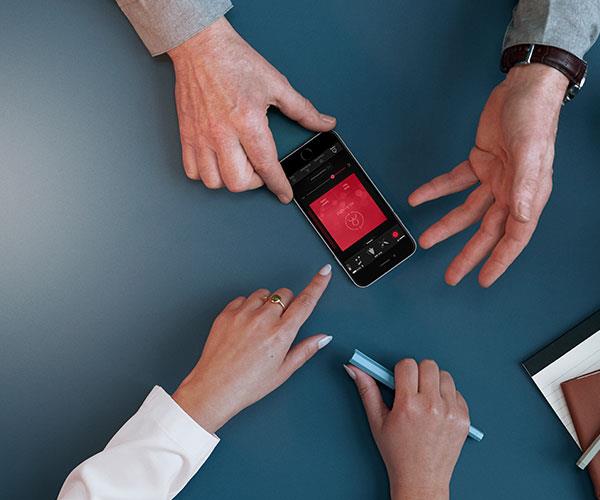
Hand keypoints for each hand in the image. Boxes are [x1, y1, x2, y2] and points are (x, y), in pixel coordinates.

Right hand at [168, 18, 335, 201]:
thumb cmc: (235, 62)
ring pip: (213, 181)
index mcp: (247, 120)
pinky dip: (206, 174)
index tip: (284, 193)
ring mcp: (201, 135)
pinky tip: (217, 163)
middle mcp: (222, 132)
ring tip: (239, 166)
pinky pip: (192, 170)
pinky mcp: (187, 134)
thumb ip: (302, 109)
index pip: (266, 165)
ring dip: (230, 180)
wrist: (201, 46)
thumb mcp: (276, 84)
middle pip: (237, 182)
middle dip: (254, 183)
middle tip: (260, 171)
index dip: (278, 184)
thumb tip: (324, 123)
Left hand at [173, 265, 332, 432]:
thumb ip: (305, 350)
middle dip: (286, 304)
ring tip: (259, 327)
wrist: (215, 388)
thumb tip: (322, 337)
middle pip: (284, 294)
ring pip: (264, 294)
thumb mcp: (283, 371)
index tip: (324, 272)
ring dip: (266, 304)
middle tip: (278, 323)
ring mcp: (243, 314)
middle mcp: (263, 319)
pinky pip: (243, 298)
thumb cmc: (248, 384)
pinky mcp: (227, 313)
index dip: (317, 284)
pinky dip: (247, 307)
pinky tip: (245, 325)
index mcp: (281, 334)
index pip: (306, 302)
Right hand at [345, 360, 469, 499]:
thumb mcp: (377, 421)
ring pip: (444, 376)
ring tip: (426, 401)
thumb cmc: (398, 453)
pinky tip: (437, 411)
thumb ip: (366, 390)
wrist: (422, 479)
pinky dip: (448, 397)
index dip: (401, 371)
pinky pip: (457, 392)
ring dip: (434, 383)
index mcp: (408, 405)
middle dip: (418, 373)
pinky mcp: (463, 418)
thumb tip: (355, 369)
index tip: (400, 380)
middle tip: (413, 389)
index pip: (407, 365)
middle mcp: (431, 406)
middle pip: (428, 365)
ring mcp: (450, 412)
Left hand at [409, 64, 568, 286]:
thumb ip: (524, 185)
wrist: (523, 88)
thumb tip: (519, 215)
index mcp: (528, 194)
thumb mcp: (530, 151)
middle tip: (452, 275)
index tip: (483, 278)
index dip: (499, 260)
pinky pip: (454, 182)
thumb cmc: (535, 116)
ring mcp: (494, 178)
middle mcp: (511, 190)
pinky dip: (436, 190)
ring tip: (427, 240)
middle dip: (468, 254)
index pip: (513, 236)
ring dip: (446, 225)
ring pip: (466, 210)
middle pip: (486, 230)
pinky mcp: (479, 163)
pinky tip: (420, 198)